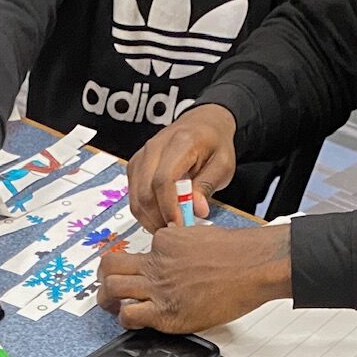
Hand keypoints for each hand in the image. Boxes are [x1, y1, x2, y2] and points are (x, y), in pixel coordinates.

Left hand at [98, 222, 291, 332]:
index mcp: (165, 242)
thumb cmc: (240, 253)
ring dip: (108, 299)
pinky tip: (136, 321)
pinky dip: (126, 320)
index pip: (138, 251)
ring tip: (115, 307)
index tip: (140, 274)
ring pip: (111, 288)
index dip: (137, 264)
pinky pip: (129, 316)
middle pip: (110, 265)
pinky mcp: (165, 311)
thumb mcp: (203, 235)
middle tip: (110, 289)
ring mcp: (158, 286)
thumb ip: (184, 242)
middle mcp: (156, 262)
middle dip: (105, 278)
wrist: (255, 266)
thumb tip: (176, 245)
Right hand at [125, 104, 238, 229]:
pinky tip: (160, 218)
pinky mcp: (135, 166)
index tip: (179, 225)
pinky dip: (144, 212)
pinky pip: (133, 196)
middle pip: (145, 191)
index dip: (169, 207)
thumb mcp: (222, 164)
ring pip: (136, 197)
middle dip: (158, 218)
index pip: (164, 179)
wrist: (202, 124)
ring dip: (150, 219)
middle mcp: (154, 147)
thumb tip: (197, 210)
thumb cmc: (214, 144)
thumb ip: (207, 186)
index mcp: (180, 142)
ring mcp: (141, 156)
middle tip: (175, 232)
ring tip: (168, 228)